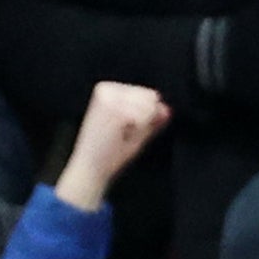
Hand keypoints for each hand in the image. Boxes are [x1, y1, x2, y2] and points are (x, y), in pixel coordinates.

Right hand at [54, 81, 171, 209]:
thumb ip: (152, 120)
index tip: (123, 129)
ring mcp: (110, 97)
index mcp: (108, 90)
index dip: (144, 118)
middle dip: (144, 120)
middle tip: (121, 134)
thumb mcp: (135, 133)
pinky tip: (119, 136)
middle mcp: (107, 89)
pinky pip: (145, 116)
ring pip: (149, 106)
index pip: (147, 94)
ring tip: (119, 135)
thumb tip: (167, 109)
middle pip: (150, 97)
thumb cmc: (109, 154)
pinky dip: (137, 130)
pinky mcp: (114, 108)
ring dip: (140, 126)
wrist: (91, 169)